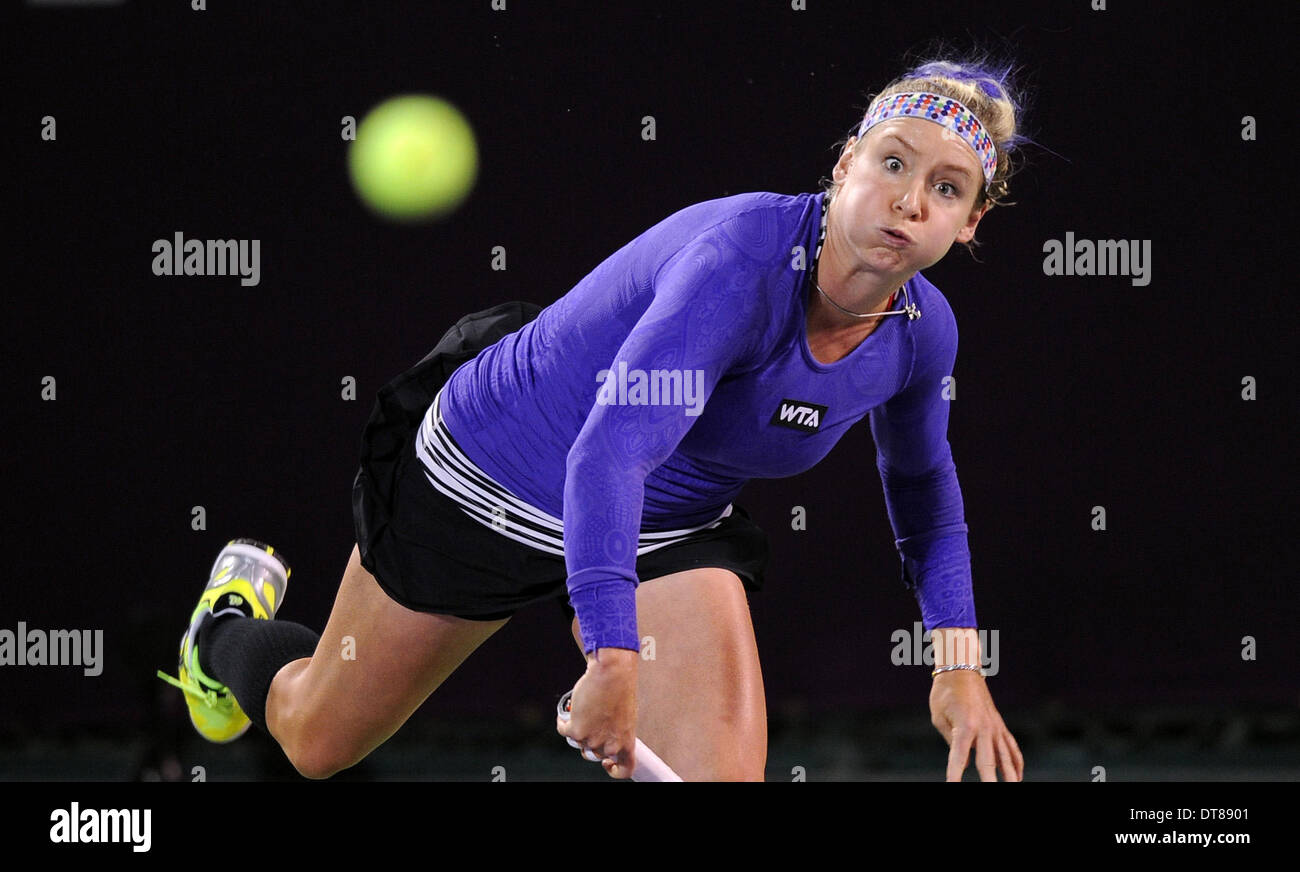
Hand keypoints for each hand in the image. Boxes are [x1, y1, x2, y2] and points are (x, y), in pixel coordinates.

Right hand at [556, 647, 638, 778]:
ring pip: (578, 742)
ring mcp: (592, 740)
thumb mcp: (626, 715)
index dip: (614, 769)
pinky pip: (564, 731)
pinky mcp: (576, 730)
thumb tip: (605, 735)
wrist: (612, 674)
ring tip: (580, 713)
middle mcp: (609, 746)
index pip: (625, 769)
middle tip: (590, 723)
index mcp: (626, 742)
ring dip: (576, 729)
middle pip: (594, 754)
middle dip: (590, 741)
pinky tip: (565, 714)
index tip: (607, 763)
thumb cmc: (621, 689)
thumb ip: (617, 730)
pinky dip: (562, 722)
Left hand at [929, 670, 1023, 780]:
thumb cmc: (944, 693)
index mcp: (964, 725)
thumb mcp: (938, 716)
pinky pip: (1011, 747)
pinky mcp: (1000, 725)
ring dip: (1009, 776)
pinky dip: (1016, 763)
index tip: (952, 785)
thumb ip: (950, 741)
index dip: (955, 774)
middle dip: (989, 781)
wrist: (961, 670)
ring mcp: (995, 727)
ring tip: (1013, 788)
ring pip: (1006, 757)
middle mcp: (983, 728)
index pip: (959, 757)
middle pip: (988, 761)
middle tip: (991, 790)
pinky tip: (1018, 777)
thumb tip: (962, 762)